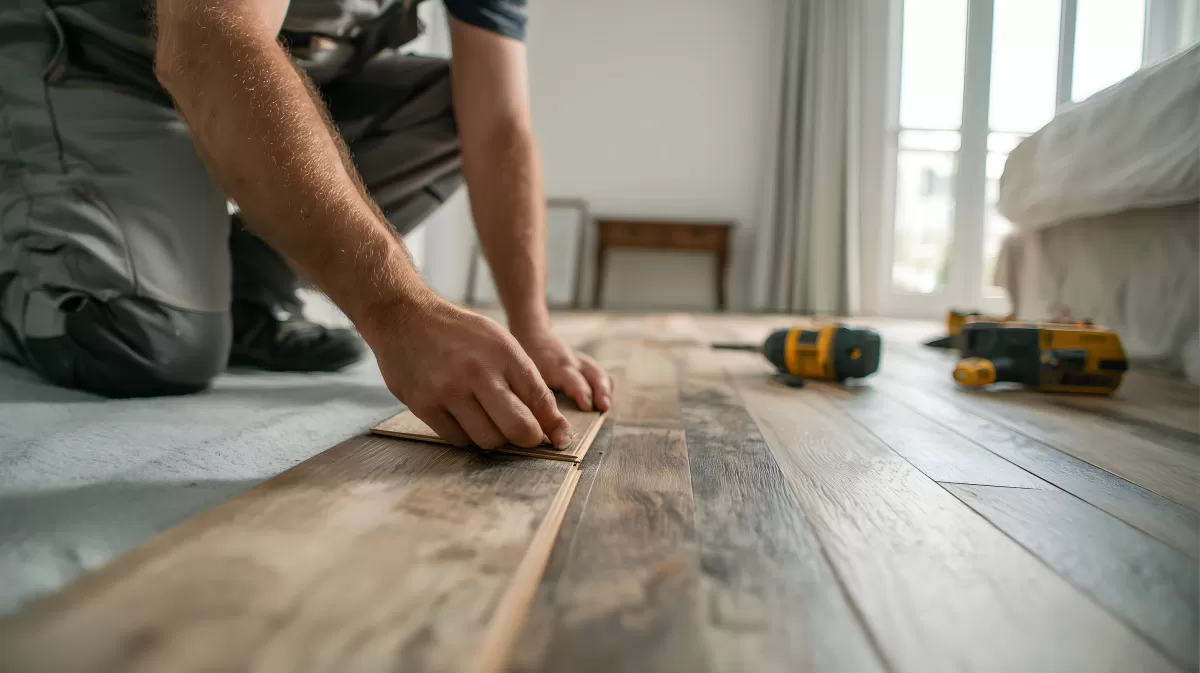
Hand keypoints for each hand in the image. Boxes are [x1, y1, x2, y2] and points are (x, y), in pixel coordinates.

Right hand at [360, 295, 572, 449]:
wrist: (404, 318)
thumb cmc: (457, 333)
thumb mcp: (498, 341)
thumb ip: (524, 377)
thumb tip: (549, 421)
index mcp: (504, 352)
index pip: (541, 400)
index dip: (552, 425)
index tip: (557, 437)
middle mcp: (479, 372)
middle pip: (519, 429)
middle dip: (529, 439)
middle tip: (525, 437)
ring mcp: (449, 391)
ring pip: (488, 440)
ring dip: (495, 438)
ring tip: (490, 422)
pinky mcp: (425, 405)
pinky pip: (458, 440)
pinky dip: (467, 436)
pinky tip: (464, 419)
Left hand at [513, 326, 613, 412]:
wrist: (533, 335)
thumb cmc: (528, 359)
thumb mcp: (527, 374)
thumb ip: (537, 393)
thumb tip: (544, 417)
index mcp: (557, 367)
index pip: (575, 381)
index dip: (582, 394)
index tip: (587, 408)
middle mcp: (573, 363)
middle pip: (594, 375)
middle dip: (601, 392)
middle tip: (604, 408)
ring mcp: (581, 361)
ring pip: (599, 374)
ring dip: (606, 390)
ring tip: (607, 406)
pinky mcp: (585, 364)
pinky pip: (600, 373)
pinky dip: (605, 386)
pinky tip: (606, 399)